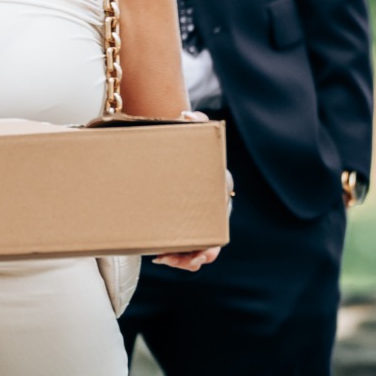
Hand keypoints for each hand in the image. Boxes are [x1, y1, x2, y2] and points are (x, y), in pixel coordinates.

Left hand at [155, 109, 224, 270]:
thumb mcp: (195, 136)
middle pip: (207, 250)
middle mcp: (209, 217)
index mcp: (216, 202)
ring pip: (194, 255)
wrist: (183, 158)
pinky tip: (157, 254)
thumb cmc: (191, 150)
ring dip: (180, 261)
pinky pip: (182, 250)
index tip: (198, 253)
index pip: (217, 231)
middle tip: (170, 259)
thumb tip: (186, 115)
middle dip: (190, 259)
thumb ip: (195, 122)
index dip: (208, 248)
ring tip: (162, 258)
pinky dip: (173, 256)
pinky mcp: (183, 228)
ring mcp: (196, 225)